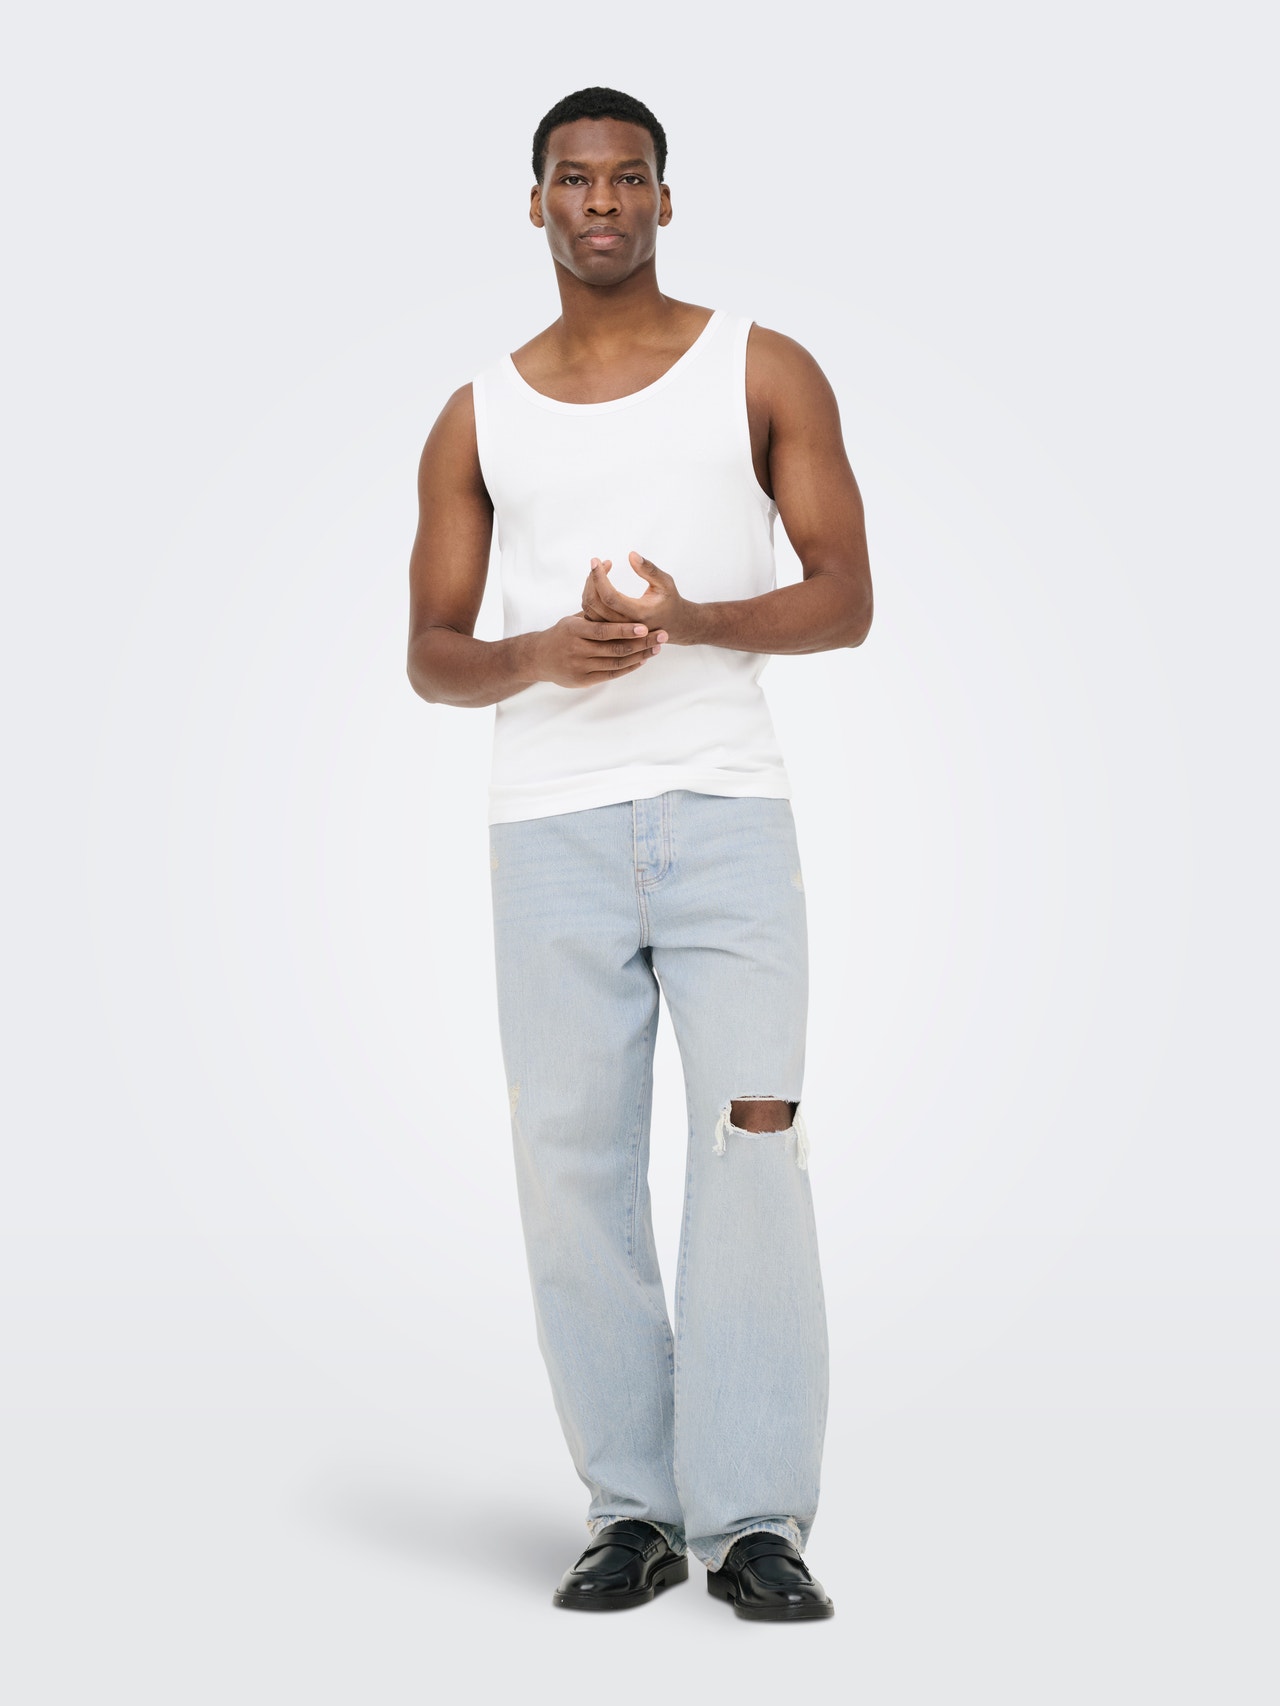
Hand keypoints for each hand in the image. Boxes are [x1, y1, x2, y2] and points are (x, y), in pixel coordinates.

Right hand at [529, 611, 663, 689]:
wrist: (539, 658)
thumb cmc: (563, 633)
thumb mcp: (573, 616)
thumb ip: (593, 598)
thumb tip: (606, 562)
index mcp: (574, 629)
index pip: (604, 630)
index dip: (626, 630)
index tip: (646, 627)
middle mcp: (576, 649)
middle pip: (615, 648)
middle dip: (642, 643)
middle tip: (662, 636)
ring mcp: (580, 667)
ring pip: (616, 662)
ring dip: (640, 655)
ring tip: (657, 647)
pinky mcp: (583, 680)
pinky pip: (611, 674)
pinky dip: (629, 667)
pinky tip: (642, 659)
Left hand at [581, 553, 699, 643]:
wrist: (673, 625)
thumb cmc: (669, 601)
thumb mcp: (665, 583)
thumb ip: (649, 570)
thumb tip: (631, 555)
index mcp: (639, 614)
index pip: (610, 597)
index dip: (599, 578)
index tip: (596, 560)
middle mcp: (625, 626)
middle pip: (595, 604)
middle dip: (592, 580)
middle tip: (598, 563)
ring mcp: (616, 632)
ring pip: (590, 611)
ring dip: (589, 587)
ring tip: (599, 570)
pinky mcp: (610, 632)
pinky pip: (591, 615)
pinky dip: (590, 597)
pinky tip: (598, 584)